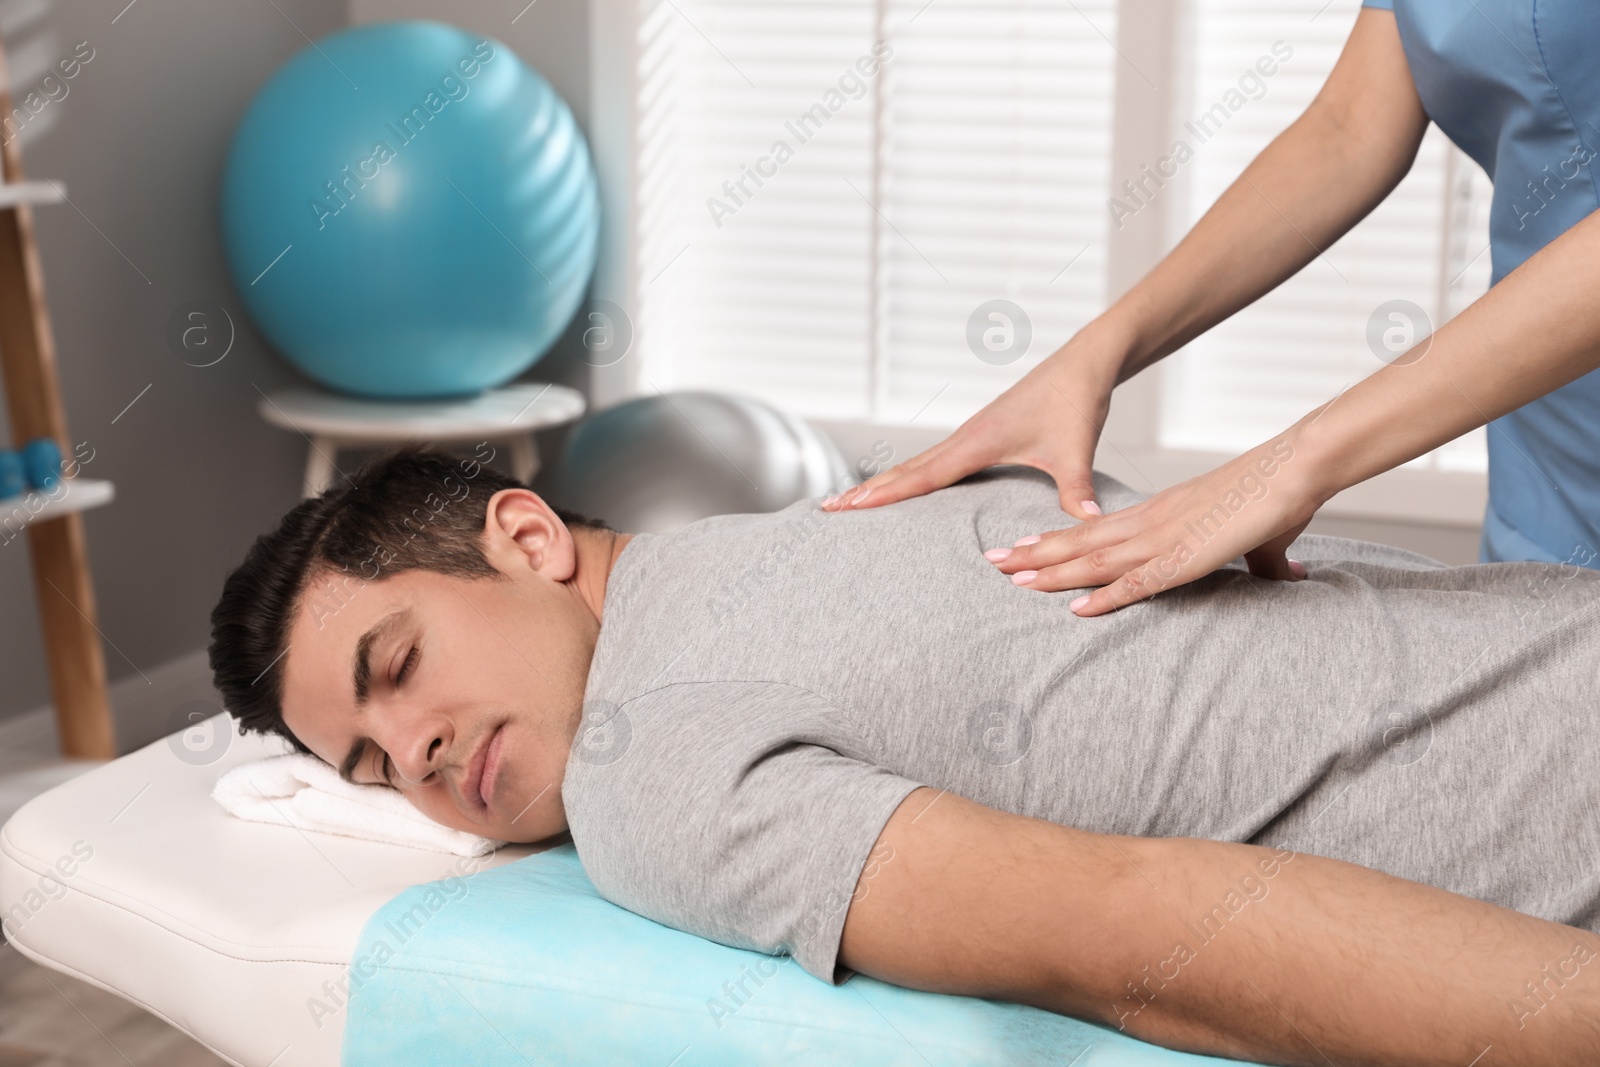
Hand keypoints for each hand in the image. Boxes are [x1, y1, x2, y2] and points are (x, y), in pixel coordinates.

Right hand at [822, 336, 1121, 520]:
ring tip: (850, 503)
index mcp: (978, 441)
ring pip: (915, 465)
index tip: (848, 507)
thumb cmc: (1076, 402)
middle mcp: (965, 437)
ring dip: (882, 484)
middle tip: (828, 510)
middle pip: (905, 470)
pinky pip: (932, 463)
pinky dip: (908, 477)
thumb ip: (1076, 489)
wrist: (1083, 365)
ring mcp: (969, 436)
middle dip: (866, 491)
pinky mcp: (979, 437)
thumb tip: (1089, 522)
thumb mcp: (1076, 449)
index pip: (920, 475)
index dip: (884, 495)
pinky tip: (902, 490)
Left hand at [986, 436, 1320, 614]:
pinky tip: (1076, 609)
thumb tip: (1291, 575)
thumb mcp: (1261, 538)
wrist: (1298, 469)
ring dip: (1053, 573)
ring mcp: (1167, 538)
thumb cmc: (1280, 498)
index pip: (1096, 527)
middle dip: (1035, 554)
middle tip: (991, 561)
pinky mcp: (1189, 556)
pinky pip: (1139, 581)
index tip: (1022, 547)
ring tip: (1011, 580)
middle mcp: (1152, 522)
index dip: (1057, 540)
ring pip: (1097, 559)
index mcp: (1160, 513)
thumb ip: (1265, 562)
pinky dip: (1106, 597)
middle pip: (1082, 540)